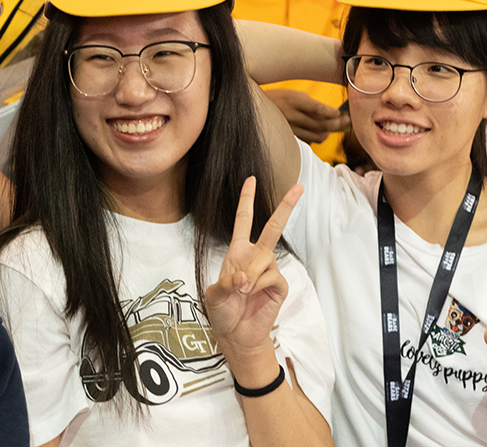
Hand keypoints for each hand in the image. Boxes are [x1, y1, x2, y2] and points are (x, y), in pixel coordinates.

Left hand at [205, 178, 303, 360]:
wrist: (235, 334)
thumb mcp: (214, 295)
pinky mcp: (279, 285)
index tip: (251, 179)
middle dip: (286, 206)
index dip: (246, 200)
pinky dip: (258, 284)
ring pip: (264, 258)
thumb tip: (243, 278)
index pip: (243, 221)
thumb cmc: (223, 311)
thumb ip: (226, 283)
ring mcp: (269, 270)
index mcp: (237, 252)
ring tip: (242, 291)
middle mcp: (255, 257)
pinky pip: (271, 275)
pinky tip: (254, 294)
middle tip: (299, 186)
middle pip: (272, 227)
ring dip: (249, 275)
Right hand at [264, 89, 348, 143]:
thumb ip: (311, 105)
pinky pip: (308, 141)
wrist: (256, 108)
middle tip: (345, 119)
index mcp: (294, 100)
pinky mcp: (288, 137)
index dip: (334, 113)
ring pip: (317, 136)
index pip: (320, 109)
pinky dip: (315, 137)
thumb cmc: (278, 99)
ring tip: (332, 126)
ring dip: (328, 132)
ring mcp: (290, 128)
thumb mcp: (294, 95)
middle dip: (337, 123)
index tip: (340, 113)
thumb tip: (332, 115)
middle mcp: (292, 115)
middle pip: (322, 125)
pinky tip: (317, 132)